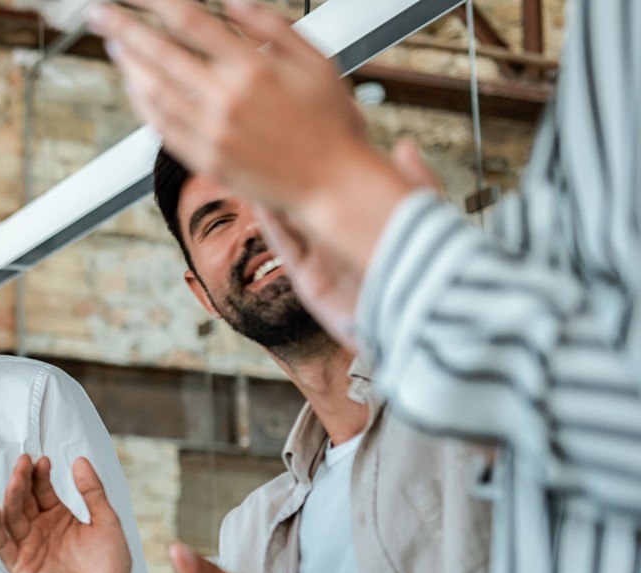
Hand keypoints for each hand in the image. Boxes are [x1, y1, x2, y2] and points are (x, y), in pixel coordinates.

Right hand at [0, 455, 146, 572]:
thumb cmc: (111, 565)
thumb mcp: (106, 520)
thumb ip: (92, 491)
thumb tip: (80, 460)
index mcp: (59, 518)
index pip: (42, 491)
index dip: (40, 475)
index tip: (42, 460)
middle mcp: (41, 530)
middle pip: (24, 501)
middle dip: (22, 481)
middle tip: (23, 461)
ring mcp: (29, 547)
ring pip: (12, 518)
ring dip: (11, 497)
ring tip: (15, 479)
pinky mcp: (21, 567)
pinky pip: (2, 545)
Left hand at [90, 0, 414, 267]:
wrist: (332, 184)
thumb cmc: (329, 120)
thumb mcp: (315, 59)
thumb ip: (270, 25)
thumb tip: (230, 1)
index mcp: (253, 68)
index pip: (190, 21)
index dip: (155, 2)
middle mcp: (225, 99)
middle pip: (159, 53)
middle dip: (123, 28)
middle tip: (97, 12)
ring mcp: (210, 132)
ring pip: (153, 91)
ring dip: (128, 64)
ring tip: (114, 44)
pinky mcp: (203, 160)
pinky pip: (160, 126)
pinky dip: (142, 102)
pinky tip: (134, 85)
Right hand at [253, 140, 441, 346]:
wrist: (418, 324)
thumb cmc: (431, 271)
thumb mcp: (428, 217)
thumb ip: (416, 181)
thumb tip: (403, 145)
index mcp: (370, 221)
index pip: (340, 184)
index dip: (323, 161)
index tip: (308, 133)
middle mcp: (343, 237)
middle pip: (311, 199)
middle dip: (292, 174)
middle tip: (272, 143)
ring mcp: (324, 259)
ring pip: (292, 219)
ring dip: (274, 194)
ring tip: (255, 162)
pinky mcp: (309, 281)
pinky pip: (285, 246)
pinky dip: (271, 223)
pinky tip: (260, 197)